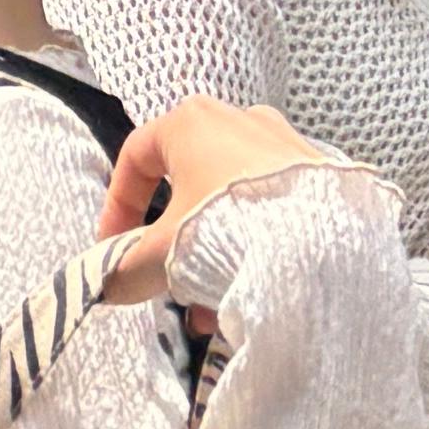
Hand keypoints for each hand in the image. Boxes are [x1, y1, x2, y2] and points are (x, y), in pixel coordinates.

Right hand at [96, 97, 323, 306]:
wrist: (323, 240)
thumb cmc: (228, 227)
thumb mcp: (164, 252)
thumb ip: (126, 269)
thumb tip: (104, 287)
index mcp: (191, 121)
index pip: (135, 156)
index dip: (116, 207)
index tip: (112, 250)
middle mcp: (237, 120)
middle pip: (185, 184)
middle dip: (171, 243)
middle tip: (167, 284)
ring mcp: (282, 142)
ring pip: (228, 202)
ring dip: (209, 253)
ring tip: (210, 308)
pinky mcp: (317, 172)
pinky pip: (268, 210)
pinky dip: (249, 246)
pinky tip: (250, 292)